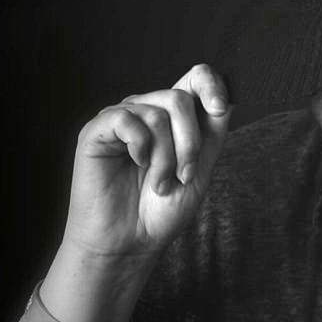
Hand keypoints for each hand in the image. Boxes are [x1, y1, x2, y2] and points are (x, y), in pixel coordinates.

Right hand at [61, 63, 231, 263]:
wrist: (131, 242)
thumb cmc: (162, 209)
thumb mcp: (201, 168)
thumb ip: (212, 132)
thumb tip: (226, 97)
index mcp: (173, 118)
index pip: (194, 78)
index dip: (211, 85)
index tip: (220, 108)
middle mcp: (147, 111)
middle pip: (180, 98)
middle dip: (190, 142)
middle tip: (184, 176)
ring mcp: (121, 119)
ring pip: (157, 113)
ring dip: (167, 156)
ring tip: (160, 184)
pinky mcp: (96, 131)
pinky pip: (127, 119)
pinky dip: (141, 146)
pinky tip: (137, 164)